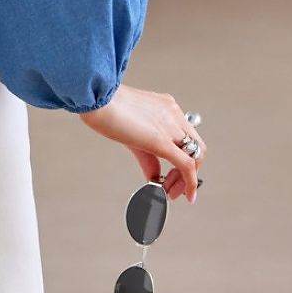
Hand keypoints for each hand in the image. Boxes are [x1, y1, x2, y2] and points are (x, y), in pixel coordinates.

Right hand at [80, 85, 205, 201]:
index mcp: (167, 107)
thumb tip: (154, 178)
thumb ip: (147, 157)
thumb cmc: (105, 108)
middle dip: (189, 172)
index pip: (187, 136)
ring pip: (195, 156)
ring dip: (187, 179)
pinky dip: (190, 183)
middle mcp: (173, 113)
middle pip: (196, 148)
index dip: (186, 159)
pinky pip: (186, 165)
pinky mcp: (161, 140)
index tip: (172, 175)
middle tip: (173, 187)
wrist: (95, 97)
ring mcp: (170, 124)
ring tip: (171, 192)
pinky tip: (186, 195)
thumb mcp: (132, 132)